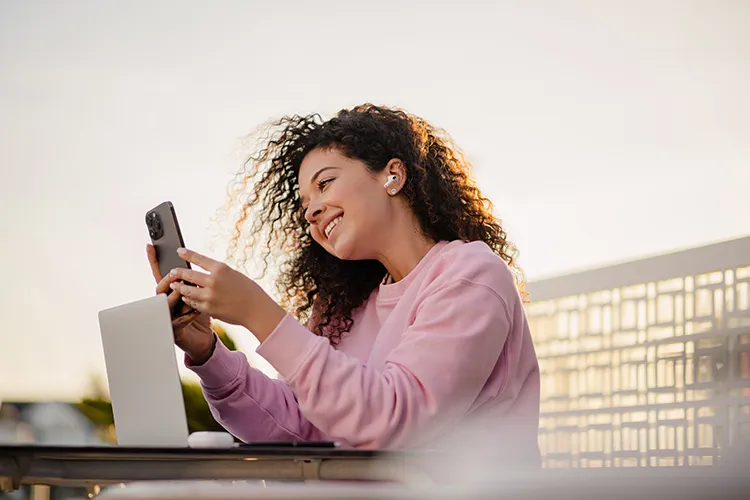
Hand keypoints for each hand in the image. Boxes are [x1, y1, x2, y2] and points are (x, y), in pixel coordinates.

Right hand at [147, 244, 215, 363]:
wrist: (206, 339)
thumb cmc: (205, 313)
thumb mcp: (202, 294)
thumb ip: (196, 282)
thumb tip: (194, 266)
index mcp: (173, 292)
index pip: (160, 274)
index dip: (154, 261)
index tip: (150, 246)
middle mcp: (166, 303)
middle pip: (160, 288)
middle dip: (169, 281)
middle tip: (178, 277)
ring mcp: (168, 316)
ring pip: (166, 303)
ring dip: (180, 298)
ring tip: (190, 295)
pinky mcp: (173, 330)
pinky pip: (176, 319)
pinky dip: (188, 314)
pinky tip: (198, 312)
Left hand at [169, 247, 286, 342]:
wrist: (256, 309)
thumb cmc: (249, 291)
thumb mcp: (234, 275)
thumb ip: (218, 274)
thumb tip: (203, 276)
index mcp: (221, 269)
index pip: (199, 259)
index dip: (187, 254)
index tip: (179, 251)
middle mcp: (213, 281)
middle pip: (188, 275)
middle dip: (177, 273)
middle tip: (172, 272)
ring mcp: (209, 296)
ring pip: (186, 291)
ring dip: (179, 287)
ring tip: (174, 285)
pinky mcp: (208, 309)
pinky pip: (193, 303)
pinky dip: (188, 300)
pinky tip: (186, 298)